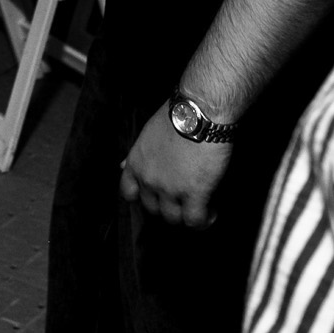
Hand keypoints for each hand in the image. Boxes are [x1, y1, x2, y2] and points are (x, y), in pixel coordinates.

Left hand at [120, 100, 231, 227]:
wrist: (199, 112)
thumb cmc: (177, 115)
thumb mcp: (147, 134)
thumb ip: (137, 154)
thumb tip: (122, 165)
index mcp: (136, 163)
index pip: (127, 193)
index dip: (141, 198)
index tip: (154, 196)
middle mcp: (149, 179)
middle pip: (152, 208)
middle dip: (167, 207)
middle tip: (182, 200)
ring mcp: (170, 189)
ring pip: (173, 218)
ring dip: (185, 216)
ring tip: (199, 208)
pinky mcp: (194, 193)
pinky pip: (195, 220)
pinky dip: (204, 220)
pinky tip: (211, 212)